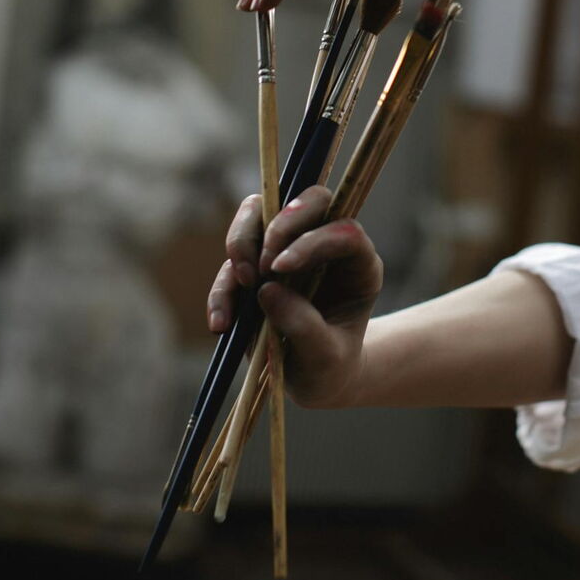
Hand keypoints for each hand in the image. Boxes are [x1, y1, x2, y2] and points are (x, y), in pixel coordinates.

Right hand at [206, 187, 382, 408]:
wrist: (311, 379)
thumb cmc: (329, 367)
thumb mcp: (326, 359)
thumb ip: (304, 326)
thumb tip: (268, 292)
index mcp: (358, 264)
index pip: (345, 230)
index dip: (311, 241)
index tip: (279, 269)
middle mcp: (327, 245)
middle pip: (311, 199)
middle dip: (280, 223)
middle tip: (262, 267)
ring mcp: (290, 247)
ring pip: (263, 209)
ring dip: (244, 241)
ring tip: (242, 284)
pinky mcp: (258, 263)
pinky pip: (234, 254)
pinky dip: (223, 284)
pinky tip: (221, 323)